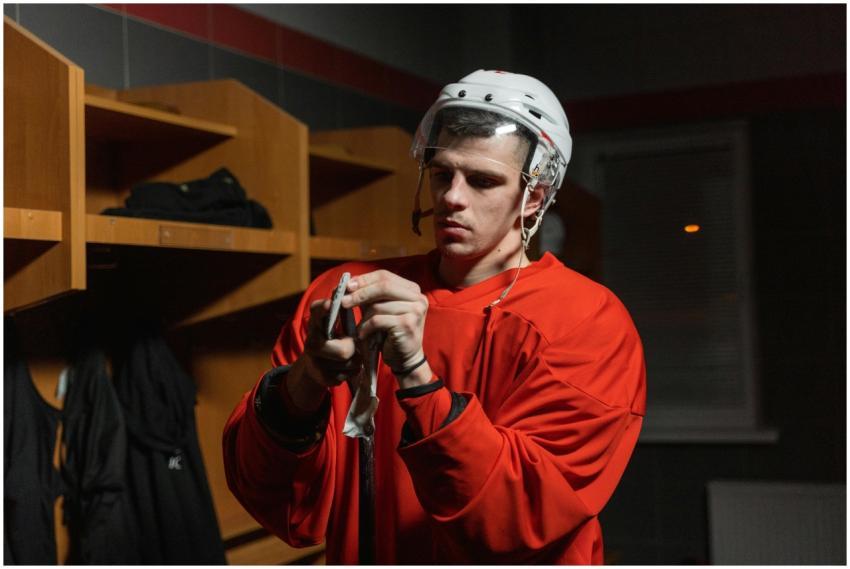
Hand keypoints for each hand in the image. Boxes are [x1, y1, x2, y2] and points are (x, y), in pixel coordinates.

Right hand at [301, 298, 362, 388]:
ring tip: (350, 356)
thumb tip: (348, 283)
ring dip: (355, 361)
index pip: (318, 312)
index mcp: (315, 322)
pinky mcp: (323, 378)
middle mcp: (311, 341)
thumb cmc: (330, 337)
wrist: (314, 365)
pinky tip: (344, 367)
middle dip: (354, 349)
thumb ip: (339, 307)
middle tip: (353, 345)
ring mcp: (315, 362)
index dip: (325, 308)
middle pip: (344, 350)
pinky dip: (351, 372)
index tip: (331, 303)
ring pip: (349, 364)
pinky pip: (347, 375)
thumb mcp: (332, 321)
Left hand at [342, 270, 430, 386]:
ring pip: (378, 306)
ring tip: (359, 328)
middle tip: (343, 301)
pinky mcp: (408, 324)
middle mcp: (417, 297)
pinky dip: (366, 328)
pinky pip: (378, 320)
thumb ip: (368, 295)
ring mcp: (415, 310)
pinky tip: (363, 335)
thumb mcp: (379, 309)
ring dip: (363, 318)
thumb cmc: (389, 333)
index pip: (384, 275)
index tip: (347, 286)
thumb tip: (347, 283)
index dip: (364, 279)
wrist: (405, 359)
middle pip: (383, 286)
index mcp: (411, 289)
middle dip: (360, 293)